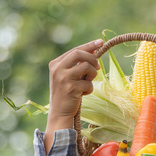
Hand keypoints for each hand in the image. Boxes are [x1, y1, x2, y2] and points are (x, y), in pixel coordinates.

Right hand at [44, 39, 102, 153]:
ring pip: (86, 67)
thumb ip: (77, 64)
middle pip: (79, 54)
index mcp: (55, 63)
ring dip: (92, 75)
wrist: (59, 113)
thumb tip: (95, 50)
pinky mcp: (70, 88)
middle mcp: (57, 69)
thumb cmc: (66, 93)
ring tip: (87, 82)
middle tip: (97, 67)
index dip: (89, 46)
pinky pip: (88, 83)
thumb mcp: (68, 76)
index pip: (75, 50)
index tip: (100, 42)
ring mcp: (63, 78)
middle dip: (92, 58)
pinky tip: (83, 94)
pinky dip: (89, 88)